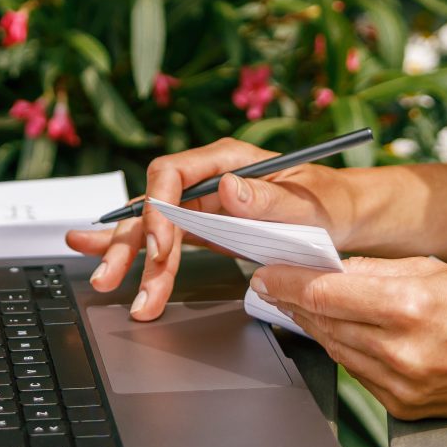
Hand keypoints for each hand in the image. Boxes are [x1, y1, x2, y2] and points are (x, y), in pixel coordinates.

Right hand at [62, 136, 352, 320]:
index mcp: (228, 161)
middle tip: (115, 277)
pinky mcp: (203, 230)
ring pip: (152, 228)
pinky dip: (136, 255)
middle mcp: (208, 180)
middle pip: (154, 203)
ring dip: (128, 257)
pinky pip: (163, 242)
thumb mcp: (309, 203)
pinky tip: (103, 260)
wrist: (343, 219)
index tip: (160, 245)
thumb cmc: (330, 203)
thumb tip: (228, 189)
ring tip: (107, 286)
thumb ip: (269, 199)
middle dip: (131, 241)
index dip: (158, 207)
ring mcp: (202, 206)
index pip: (173, 173)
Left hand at [248, 256, 446, 421]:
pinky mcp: (403, 407)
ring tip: (300, 304)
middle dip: (293, 301)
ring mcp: (400, 385)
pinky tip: (343, 333)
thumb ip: (376, 270)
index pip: (324, 293)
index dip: (287, 281)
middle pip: (323, 322)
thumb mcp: (436, 269)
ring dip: (314, 326)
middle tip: (272, 284)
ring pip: (335, 349)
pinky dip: (345, 350)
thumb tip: (330, 268)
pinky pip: (357, 373)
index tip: (266, 273)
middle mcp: (400, 351)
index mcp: (408, 307)